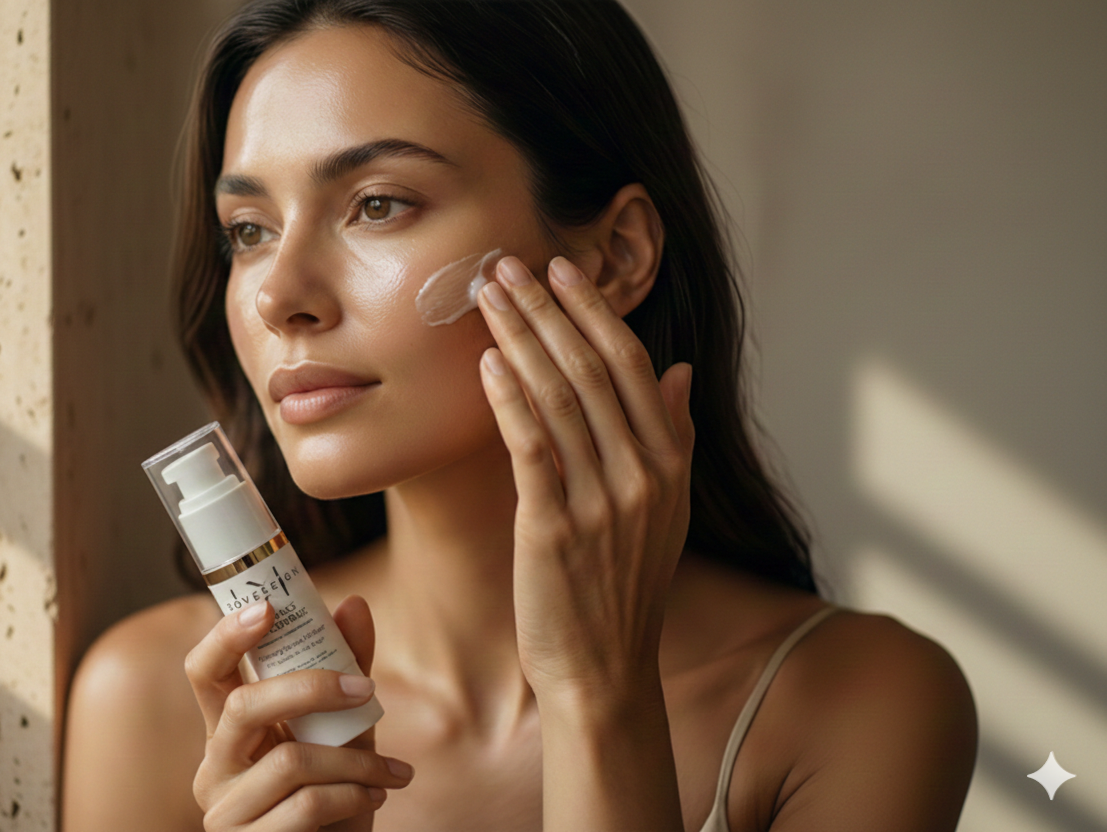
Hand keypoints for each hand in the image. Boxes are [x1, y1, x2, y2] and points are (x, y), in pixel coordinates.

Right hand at [184, 595, 413, 831]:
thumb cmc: (333, 794)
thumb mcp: (344, 729)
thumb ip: (347, 671)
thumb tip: (354, 604)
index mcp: (228, 728)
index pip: (205, 672)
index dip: (226, 637)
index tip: (268, 608)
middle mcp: (214, 765)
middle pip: (244, 706)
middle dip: (311, 689)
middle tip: (366, 689)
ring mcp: (224, 809)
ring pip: (289, 761)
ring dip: (355, 761)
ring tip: (389, 771)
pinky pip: (305, 806)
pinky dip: (352, 796)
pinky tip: (374, 798)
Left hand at [476, 255, 694, 711]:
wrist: (603, 667)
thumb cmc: (623, 585)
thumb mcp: (666, 510)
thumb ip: (672, 436)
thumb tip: (680, 373)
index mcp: (669, 462)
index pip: (632, 365)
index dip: (593, 311)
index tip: (560, 270)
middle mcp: (643, 474)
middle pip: (591, 369)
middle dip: (547, 309)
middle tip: (507, 265)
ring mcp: (602, 501)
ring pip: (560, 397)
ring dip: (521, 339)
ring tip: (489, 297)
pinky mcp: (556, 528)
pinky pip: (532, 447)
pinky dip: (510, 399)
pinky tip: (488, 361)